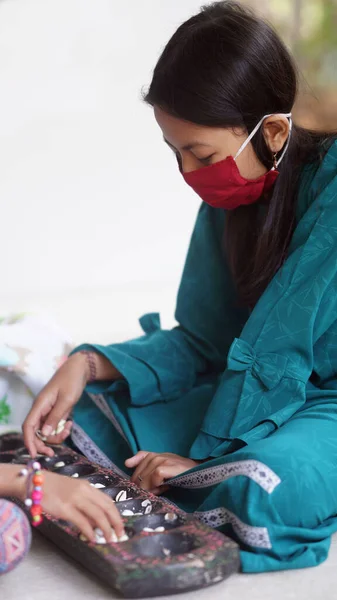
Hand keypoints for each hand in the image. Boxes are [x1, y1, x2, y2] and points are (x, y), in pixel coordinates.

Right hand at [0, 464, 124, 542]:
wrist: (35, 482)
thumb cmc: (54, 488)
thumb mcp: (74, 492)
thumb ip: (86, 505)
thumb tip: (97, 523)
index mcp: (88, 487)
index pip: (108, 501)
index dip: (116, 514)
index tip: (120, 525)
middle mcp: (84, 491)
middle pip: (107, 507)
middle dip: (116, 522)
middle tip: (119, 534)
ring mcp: (75, 499)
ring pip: (98, 514)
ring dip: (106, 528)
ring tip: (109, 539)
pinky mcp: (65, 508)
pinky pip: (82, 521)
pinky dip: (90, 531)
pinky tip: (92, 538)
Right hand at [23, 351, 121, 457]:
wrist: (79, 369)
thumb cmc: (72, 381)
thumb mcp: (67, 400)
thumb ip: (55, 417)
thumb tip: (45, 434)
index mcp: (40, 404)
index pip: (28, 426)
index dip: (28, 441)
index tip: (33, 455)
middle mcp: (41, 409)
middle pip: (36, 432)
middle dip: (43, 443)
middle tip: (53, 452)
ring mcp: (47, 410)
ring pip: (46, 431)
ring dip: (56, 435)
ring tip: (69, 428)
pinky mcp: (55, 411)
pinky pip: (54, 425)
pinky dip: (61, 429)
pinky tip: (70, 423)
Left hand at [125, 451, 198, 493]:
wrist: (199, 472)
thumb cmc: (180, 474)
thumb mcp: (162, 473)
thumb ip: (147, 472)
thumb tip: (127, 465)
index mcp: (153, 456)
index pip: (138, 459)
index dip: (136, 476)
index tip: (137, 487)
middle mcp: (156, 455)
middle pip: (138, 475)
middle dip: (144, 487)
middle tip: (156, 492)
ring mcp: (162, 459)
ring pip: (145, 478)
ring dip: (151, 488)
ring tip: (161, 490)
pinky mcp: (167, 466)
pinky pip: (155, 477)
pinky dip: (158, 485)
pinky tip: (165, 487)